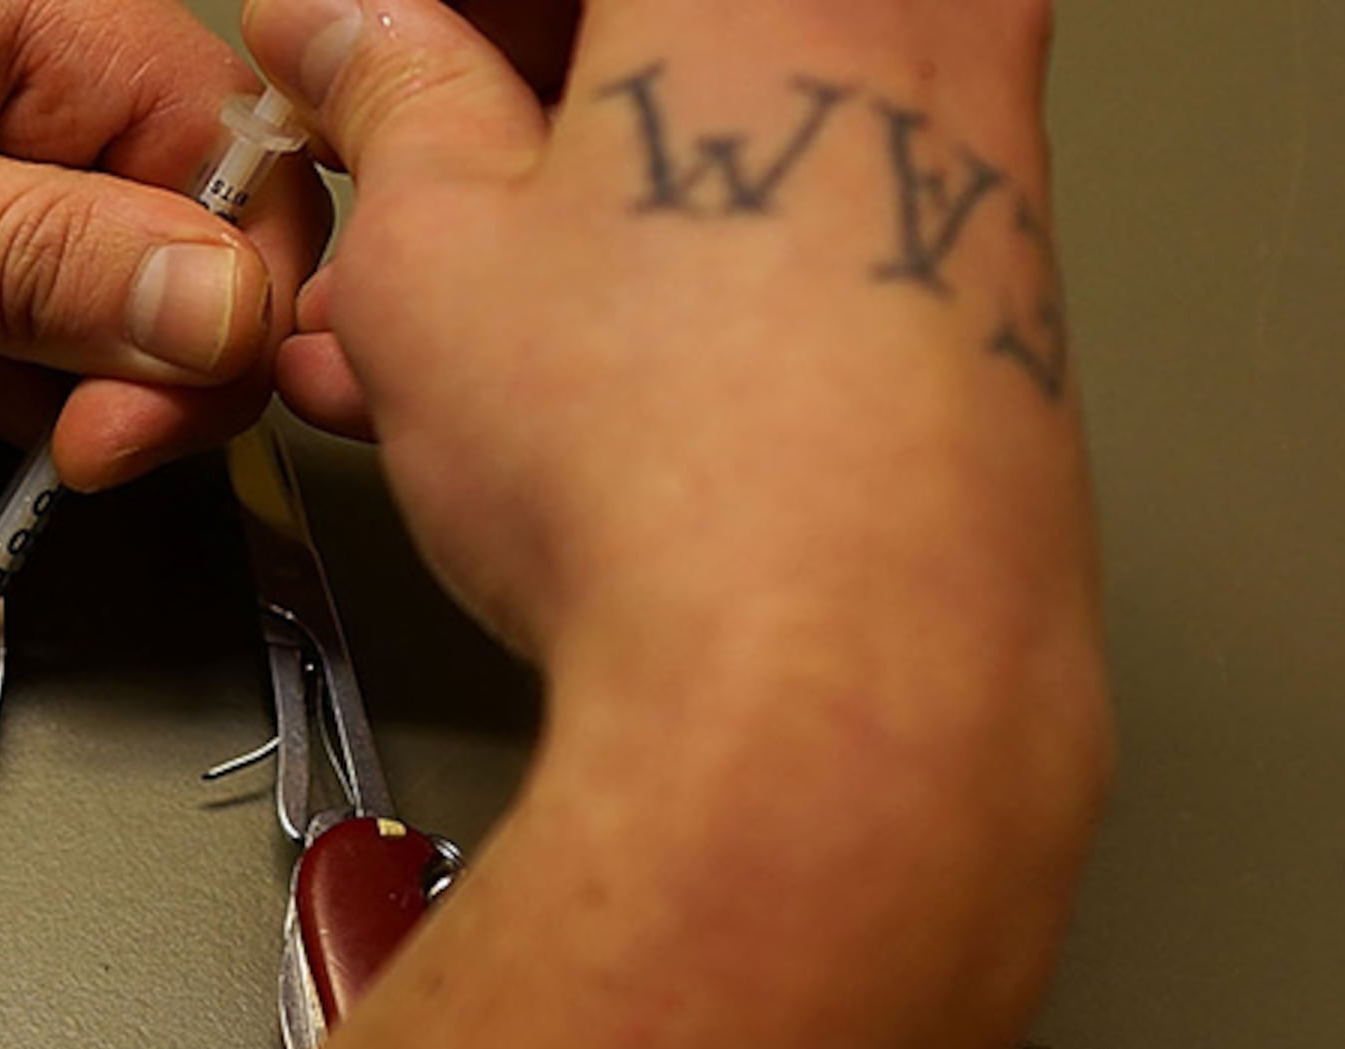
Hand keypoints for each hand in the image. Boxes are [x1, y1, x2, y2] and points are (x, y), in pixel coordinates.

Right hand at [246, 0, 1088, 679]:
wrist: (839, 684)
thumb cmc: (677, 465)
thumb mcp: (433, 245)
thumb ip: (388, 96)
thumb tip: (356, 36)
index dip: (426, 13)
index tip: (352, 45)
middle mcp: (913, 17)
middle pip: (667, 26)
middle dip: (503, 88)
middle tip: (386, 158)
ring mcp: (980, 146)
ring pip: (727, 116)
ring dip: (567, 190)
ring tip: (420, 314)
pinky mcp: (993, 287)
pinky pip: (793, 212)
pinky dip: (667, 256)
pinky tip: (544, 370)